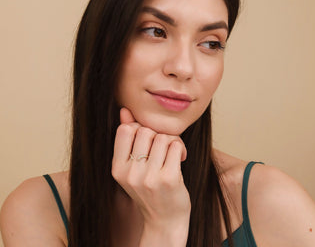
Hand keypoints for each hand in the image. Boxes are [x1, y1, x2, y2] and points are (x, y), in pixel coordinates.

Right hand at [111, 108, 189, 245]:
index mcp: (117, 168)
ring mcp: (149, 178)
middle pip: (146, 130)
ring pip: (163, 137)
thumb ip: (128, 138)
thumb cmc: (150, 189)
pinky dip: (181, 148)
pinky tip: (180, 159)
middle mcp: (130, 173)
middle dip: (157, 135)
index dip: (139, 129)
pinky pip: (176, 145)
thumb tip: (125, 110)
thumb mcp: (132, 166)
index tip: (147, 140)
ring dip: (172, 141)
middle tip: (163, 147)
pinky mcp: (169, 179)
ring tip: (172, 154)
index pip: (125, 129)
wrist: (164, 220)